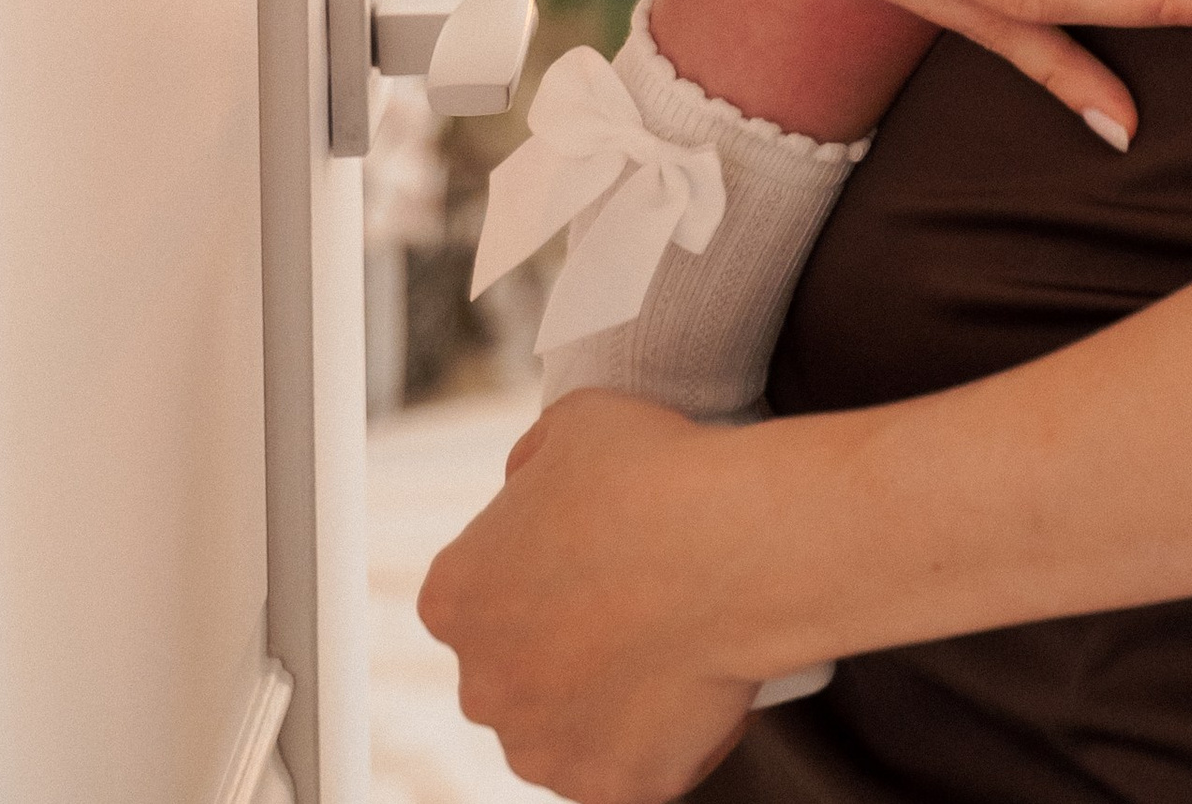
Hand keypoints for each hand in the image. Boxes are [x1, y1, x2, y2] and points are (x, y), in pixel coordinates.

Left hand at [419, 394, 759, 803]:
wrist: (736, 547)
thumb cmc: (656, 476)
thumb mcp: (573, 423)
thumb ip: (530, 464)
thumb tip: (529, 485)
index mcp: (455, 598)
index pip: (478, 591)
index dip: (537, 565)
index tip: (591, 547)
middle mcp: (482, 688)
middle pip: (517, 667)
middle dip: (564, 640)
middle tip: (635, 591)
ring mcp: (545, 749)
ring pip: (566, 726)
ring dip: (604, 695)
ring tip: (671, 634)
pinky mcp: (612, 788)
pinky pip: (632, 764)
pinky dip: (660, 735)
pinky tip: (697, 676)